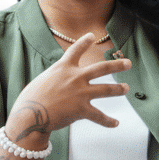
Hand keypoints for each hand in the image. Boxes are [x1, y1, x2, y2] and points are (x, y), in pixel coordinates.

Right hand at [4, 34, 130, 146]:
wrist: (30, 114)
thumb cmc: (30, 100)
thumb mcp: (42, 80)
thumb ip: (54, 79)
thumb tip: (59, 85)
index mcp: (63, 67)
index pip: (76, 50)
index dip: (84, 42)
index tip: (92, 36)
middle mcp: (75, 77)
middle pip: (101, 68)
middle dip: (117, 65)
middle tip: (128, 63)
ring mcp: (81, 93)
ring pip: (106, 89)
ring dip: (118, 89)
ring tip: (126, 88)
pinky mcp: (82, 109)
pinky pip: (99, 116)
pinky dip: (108, 121)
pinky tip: (115, 124)